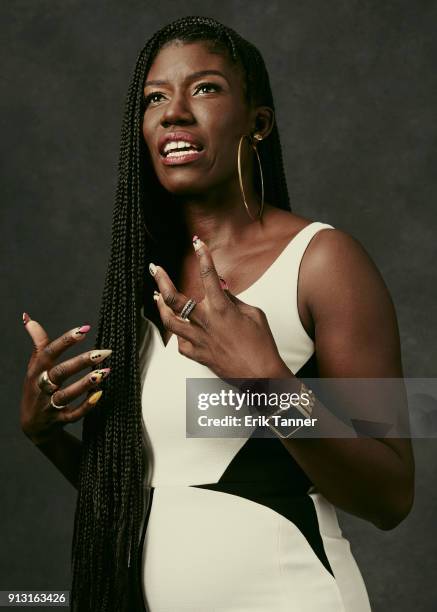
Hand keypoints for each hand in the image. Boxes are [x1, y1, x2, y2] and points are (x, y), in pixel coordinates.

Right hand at [20, 315, 111, 444]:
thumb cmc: (36, 389)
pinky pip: (73, 414)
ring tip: (105, 372)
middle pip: (60, 373)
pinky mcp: (59, 420)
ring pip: (67, 394)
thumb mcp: (34, 366)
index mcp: (37, 371)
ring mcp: (49, 405)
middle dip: (81, 362)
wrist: (33, 426)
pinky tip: (99, 394)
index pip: (49, 352)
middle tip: (103, 352)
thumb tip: (28, 318)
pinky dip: (86, 406)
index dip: (65, 340)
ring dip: (85, 383)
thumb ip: (37, 342)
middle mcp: (42, 387)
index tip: (85, 329)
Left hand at [149, 236, 286, 378]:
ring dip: (160, 307)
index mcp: (222, 309)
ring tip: (156, 297)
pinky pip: (180, 343)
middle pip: (173, 298)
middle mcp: (206, 322)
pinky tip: (179, 330)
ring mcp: (199, 340)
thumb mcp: (254, 315)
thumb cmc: (262, 345)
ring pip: (169, 321)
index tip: (198, 243)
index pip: (208, 275)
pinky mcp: (198, 355)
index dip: (203, 256)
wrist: (260, 376)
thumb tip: (221, 288)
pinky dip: (178, 335)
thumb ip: (233, 300)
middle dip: (162, 280)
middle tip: (155, 269)